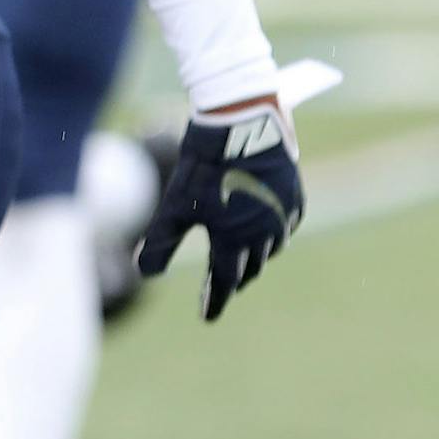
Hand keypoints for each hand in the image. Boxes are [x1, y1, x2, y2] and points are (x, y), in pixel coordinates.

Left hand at [134, 98, 303, 319]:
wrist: (242, 123)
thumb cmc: (204, 165)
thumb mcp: (176, 204)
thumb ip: (161, 241)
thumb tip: (143, 274)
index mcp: (235, 241)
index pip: (225, 282)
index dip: (214, 299)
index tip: (207, 316)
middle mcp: (265, 235)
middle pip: (248, 267)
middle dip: (234, 278)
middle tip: (222, 285)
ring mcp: (284, 216)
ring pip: (269, 249)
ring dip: (254, 257)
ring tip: (240, 258)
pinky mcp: (294, 196)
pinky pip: (284, 226)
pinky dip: (272, 233)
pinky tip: (263, 229)